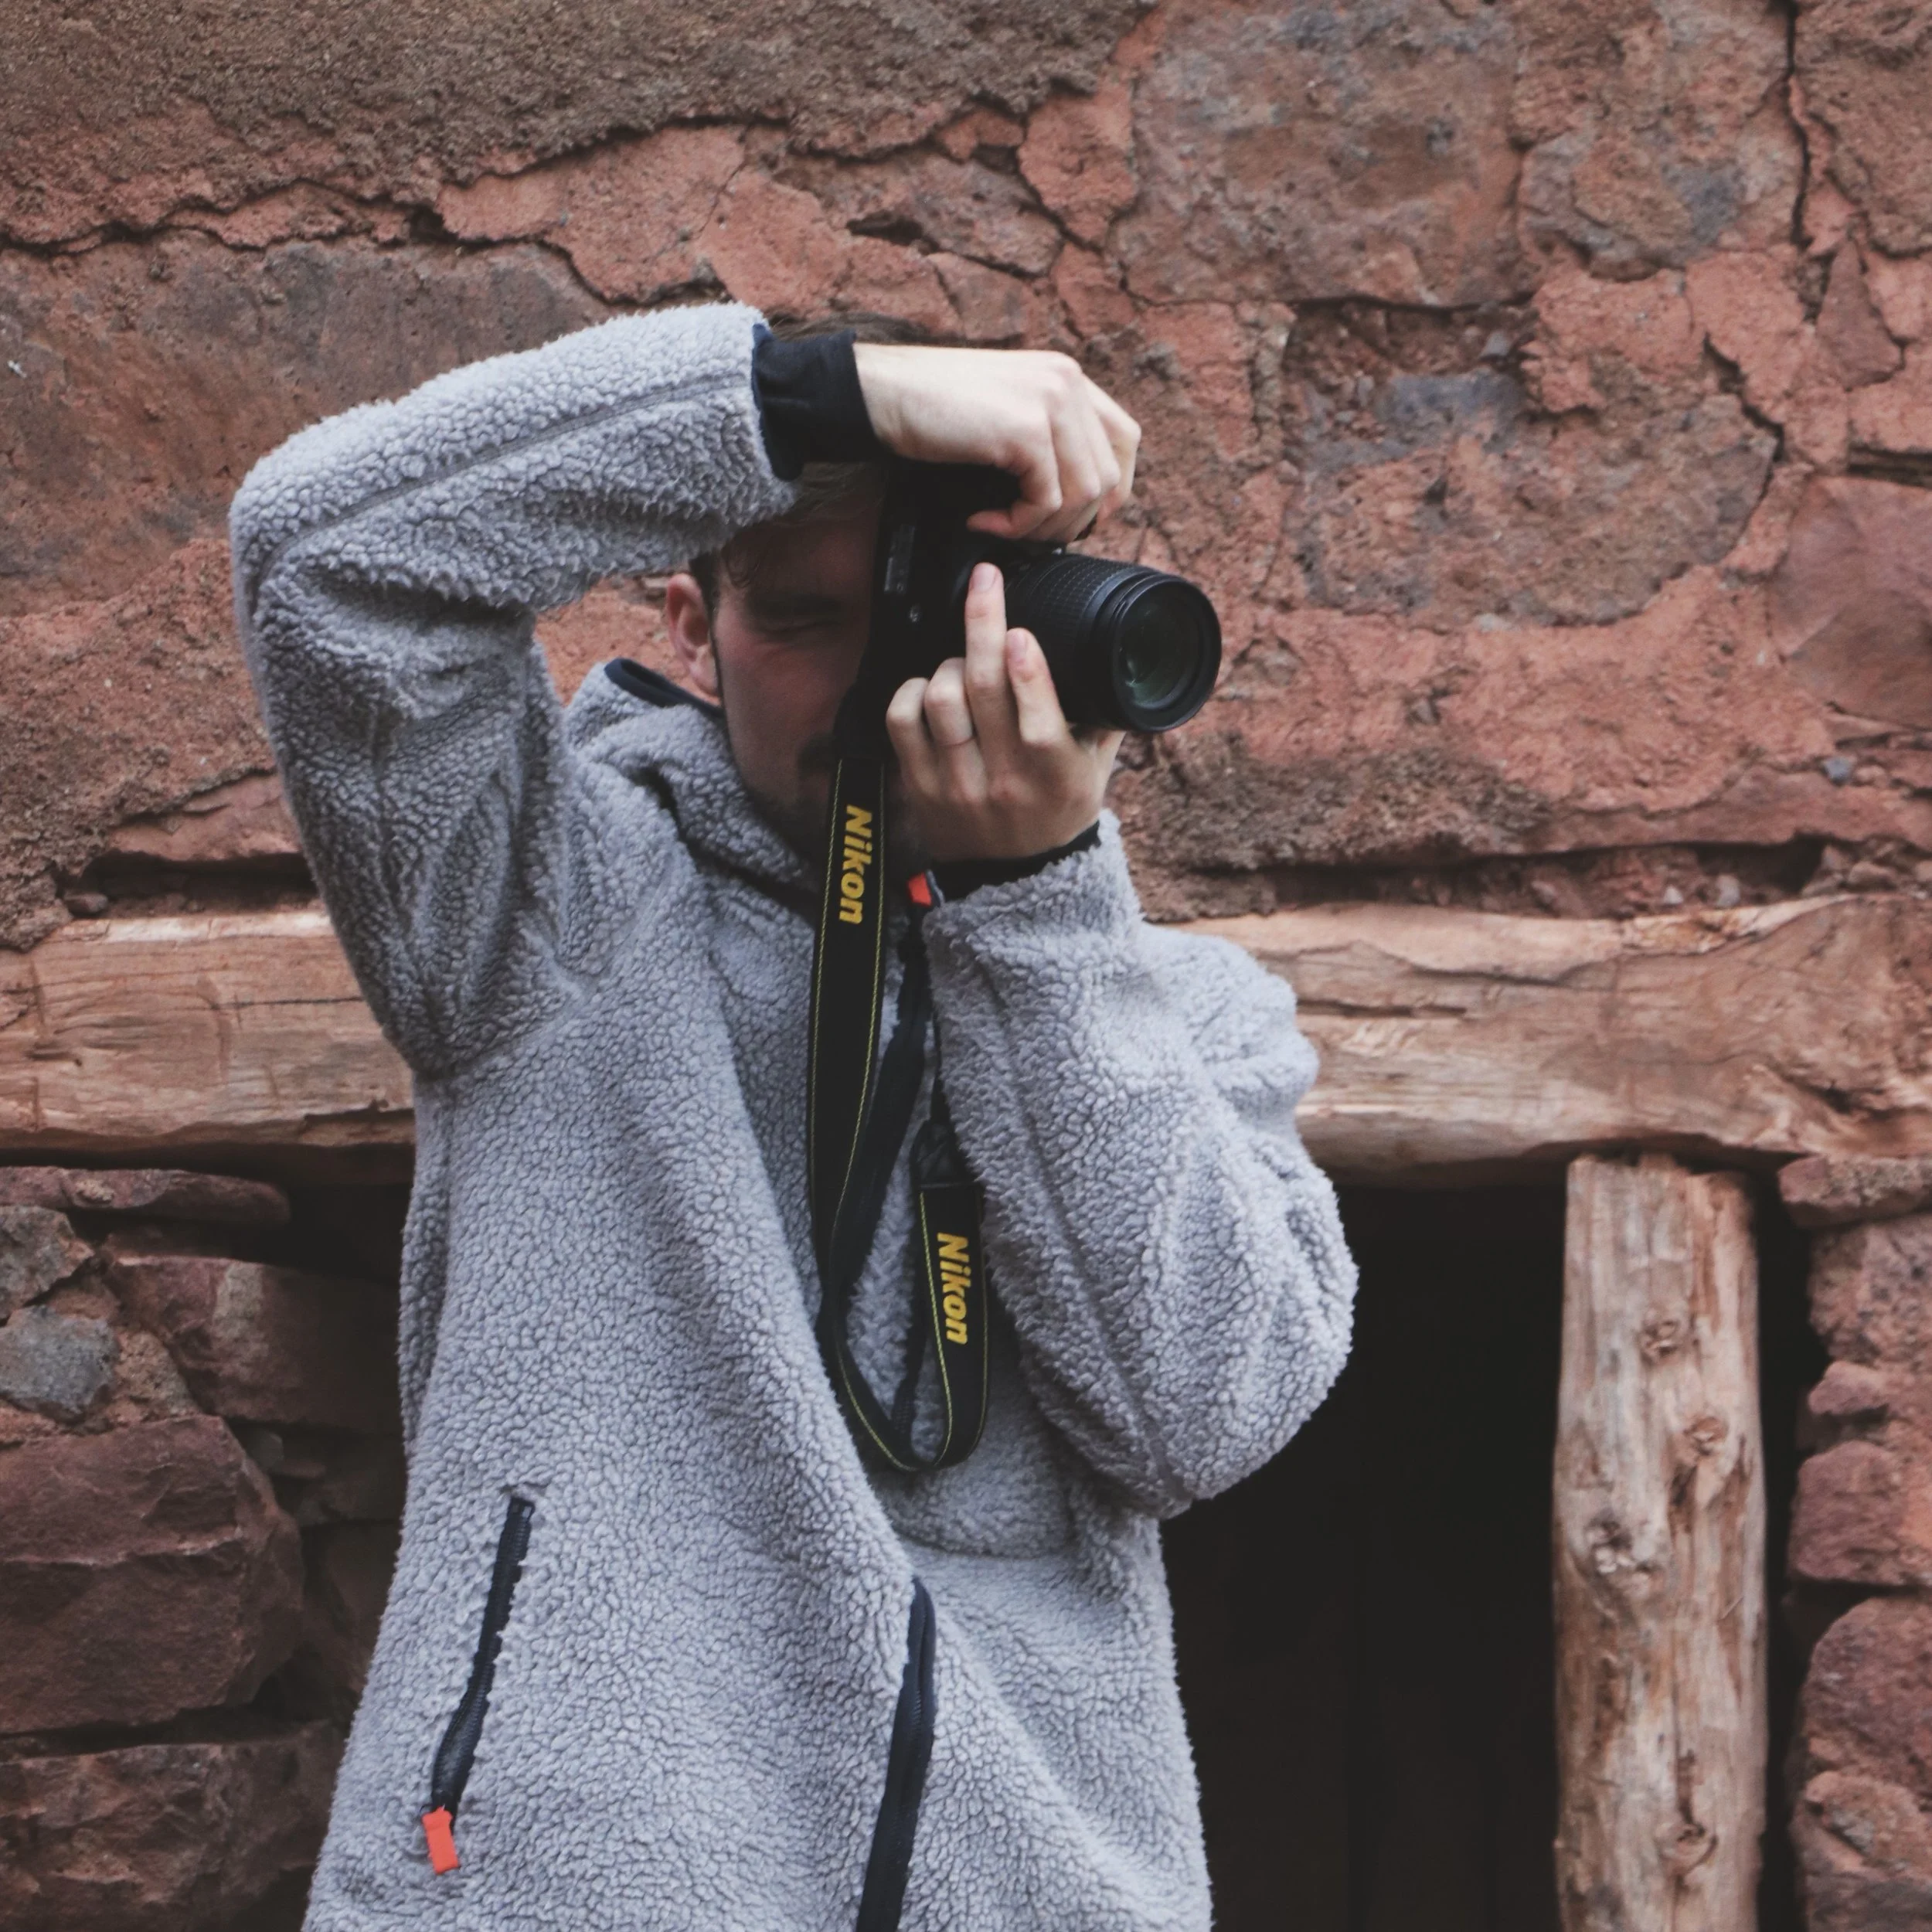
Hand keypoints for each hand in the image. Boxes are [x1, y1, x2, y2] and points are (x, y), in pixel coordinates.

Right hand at [853, 344, 1139, 544]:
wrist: (880, 391)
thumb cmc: (932, 410)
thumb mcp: (1005, 415)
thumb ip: (1045, 438)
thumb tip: (1077, 503)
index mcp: (1066, 376)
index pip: (1125, 439)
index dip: (1112, 490)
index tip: (1077, 519)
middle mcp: (1067, 381)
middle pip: (1110, 475)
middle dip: (1076, 521)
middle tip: (1033, 535)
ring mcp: (1050, 401)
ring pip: (1084, 494)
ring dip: (1045, 527)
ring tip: (1005, 529)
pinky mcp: (1026, 428)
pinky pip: (1046, 501)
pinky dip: (1018, 525)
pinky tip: (983, 520)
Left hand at [886, 561, 1123, 864]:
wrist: (1018, 878)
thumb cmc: (1060, 807)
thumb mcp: (1097, 769)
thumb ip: (1105, 713)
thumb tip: (1120, 648)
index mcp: (1055, 778)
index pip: (1039, 725)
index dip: (1028, 674)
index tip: (1022, 631)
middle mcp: (1004, 784)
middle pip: (982, 693)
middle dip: (982, 624)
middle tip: (987, 583)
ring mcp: (957, 787)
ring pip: (939, 701)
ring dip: (950, 663)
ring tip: (965, 659)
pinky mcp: (920, 788)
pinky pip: (901, 722)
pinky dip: (912, 691)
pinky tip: (931, 686)